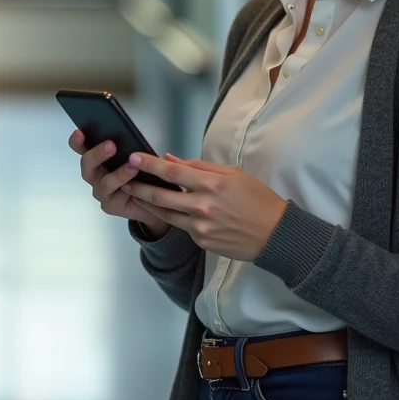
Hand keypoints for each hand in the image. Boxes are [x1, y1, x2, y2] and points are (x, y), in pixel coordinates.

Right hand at [68, 129, 170, 237]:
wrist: (152, 200)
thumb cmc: (141, 173)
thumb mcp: (136, 154)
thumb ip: (128, 145)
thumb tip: (129, 133)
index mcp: (96, 158)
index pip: (81, 147)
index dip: (77, 141)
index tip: (80, 132)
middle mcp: (94, 175)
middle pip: (87, 164)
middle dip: (98, 154)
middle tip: (111, 145)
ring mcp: (101, 191)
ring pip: (105, 182)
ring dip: (119, 174)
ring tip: (132, 167)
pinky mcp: (109, 205)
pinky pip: (116, 197)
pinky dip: (127, 189)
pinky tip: (137, 184)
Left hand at [123, 153, 287, 260]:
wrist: (275, 234)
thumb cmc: (257, 199)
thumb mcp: (233, 174)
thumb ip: (199, 167)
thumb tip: (171, 159)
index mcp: (212, 185)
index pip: (173, 172)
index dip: (150, 165)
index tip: (134, 157)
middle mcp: (204, 206)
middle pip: (161, 196)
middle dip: (139, 186)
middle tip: (123, 179)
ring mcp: (201, 227)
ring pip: (165, 214)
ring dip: (147, 203)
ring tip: (134, 193)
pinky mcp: (202, 242)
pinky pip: (182, 227)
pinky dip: (172, 217)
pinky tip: (163, 209)